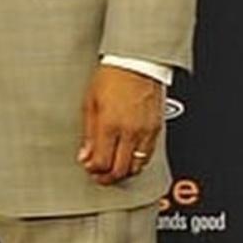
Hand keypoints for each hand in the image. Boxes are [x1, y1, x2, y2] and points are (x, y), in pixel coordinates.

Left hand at [77, 65, 163, 185]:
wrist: (136, 64)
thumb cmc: (112, 78)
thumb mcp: (90, 103)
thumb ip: (88, 134)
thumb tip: (85, 155)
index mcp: (110, 125)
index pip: (102, 162)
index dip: (93, 170)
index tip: (88, 167)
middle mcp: (130, 131)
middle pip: (121, 169)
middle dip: (108, 177)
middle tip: (99, 176)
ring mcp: (146, 131)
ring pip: (137, 166)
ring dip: (124, 172)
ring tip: (112, 168)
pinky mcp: (157, 129)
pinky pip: (148, 155)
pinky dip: (137, 161)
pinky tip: (127, 158)